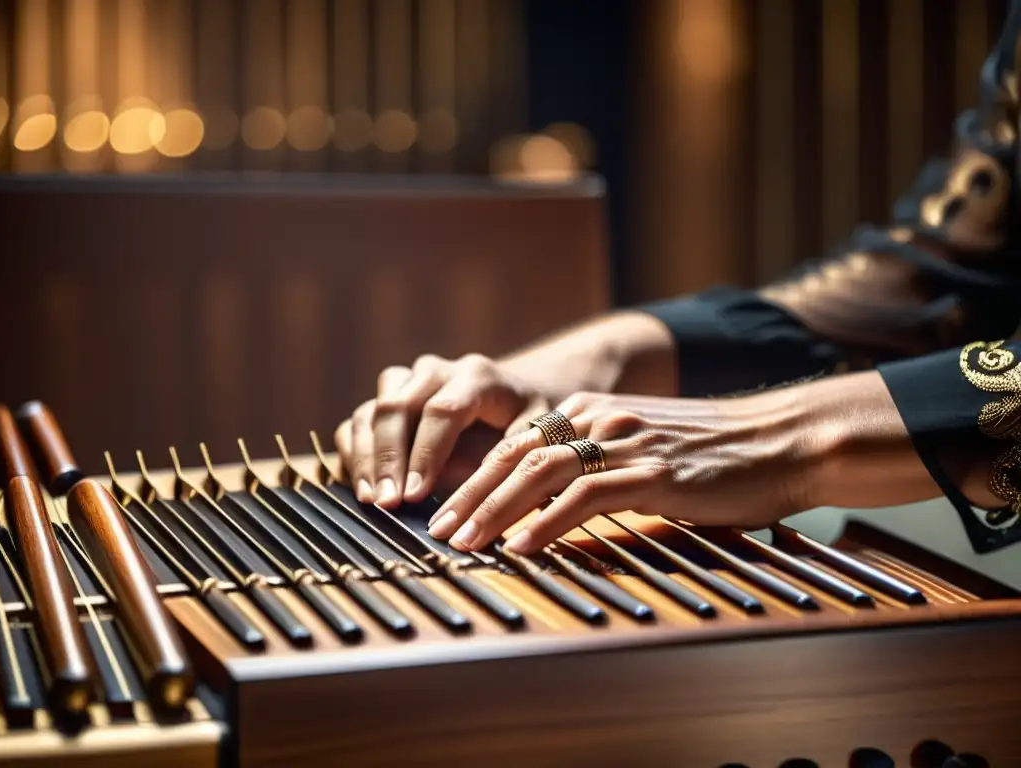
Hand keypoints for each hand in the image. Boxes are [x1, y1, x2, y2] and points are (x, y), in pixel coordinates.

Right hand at [336, 354, 553, 507]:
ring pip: (372, 412)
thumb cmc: (526, 419)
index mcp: (476, 376)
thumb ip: (509, 459)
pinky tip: (362, 489)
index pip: (442, 410)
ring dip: (367, 458)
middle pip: (398, 406)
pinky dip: (355, 454)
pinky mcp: (386, 399)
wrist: (513, 393)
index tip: (416, 494)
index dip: (425, 453)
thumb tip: (481, 496)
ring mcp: (406, 382)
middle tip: (387, 503)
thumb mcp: (536, 434)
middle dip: (389, 459)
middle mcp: (434, 372)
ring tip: (371, 501)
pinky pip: (359, 422)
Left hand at [426, 390, 817, 554]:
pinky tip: (523, 546)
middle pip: (515, 455)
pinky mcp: (653, 471)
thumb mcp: (644, 446)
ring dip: (495, 509)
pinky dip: (547, 523)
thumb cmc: (715, 453)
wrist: (781, 438)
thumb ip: (599, 463)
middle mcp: (600, 420)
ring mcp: (625, 442)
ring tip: (465, 542)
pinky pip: (585, 497)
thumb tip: (556, 501)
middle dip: (470, 494)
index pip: (518, 443)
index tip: (450, 508)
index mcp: (593, 412)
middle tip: (439, 530)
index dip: (478, 476)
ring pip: (540, 473)